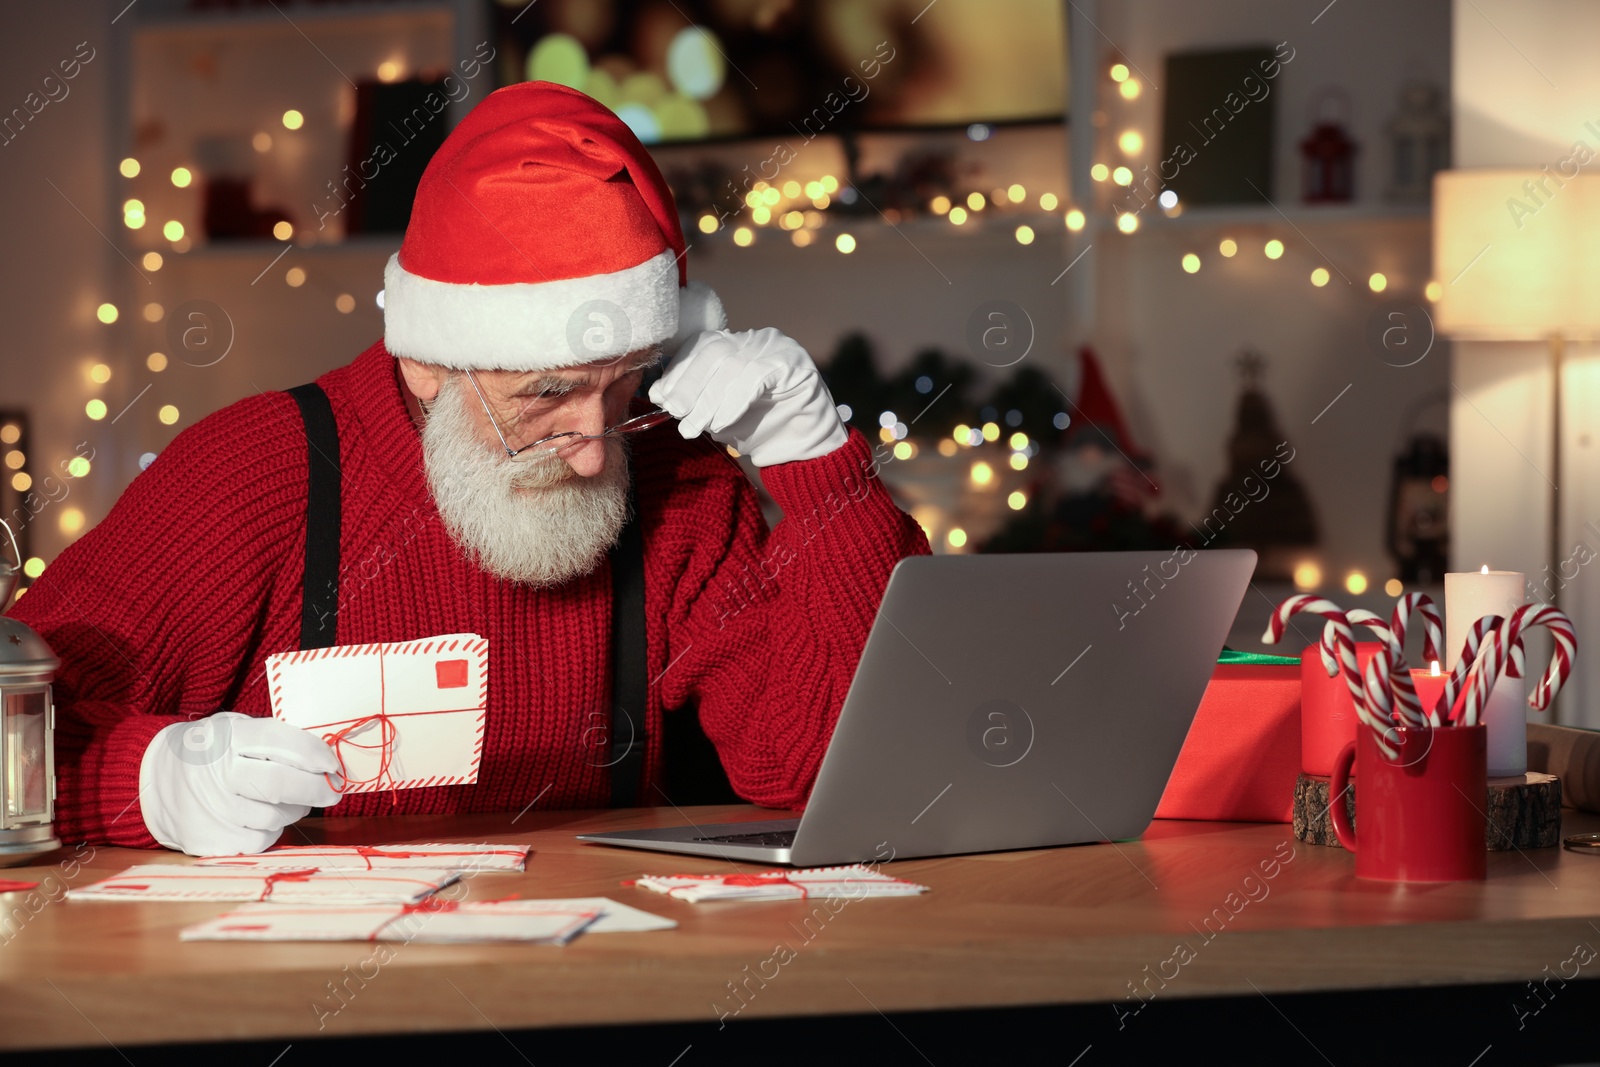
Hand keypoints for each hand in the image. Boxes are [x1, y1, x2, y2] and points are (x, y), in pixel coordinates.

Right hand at [139, 711, 343, 855]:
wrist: (155, 783)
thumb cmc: (210, 753)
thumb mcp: (234, 730)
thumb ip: (273, 740)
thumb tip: (324, 758)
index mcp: (225, 738)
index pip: (280, 743)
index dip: (315, 754)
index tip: (332, 764)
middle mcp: (215, 774)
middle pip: (280, 784)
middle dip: (316, 788)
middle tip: (333, 790)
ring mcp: (212, 811)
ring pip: (276, 816)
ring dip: (294, 809)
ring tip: (286, 799)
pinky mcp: (211, 841)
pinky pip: (261, 840)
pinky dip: (271, 829)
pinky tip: (259, 817)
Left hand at [648, 327, 848, 466]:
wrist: (804, 452)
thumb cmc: (760, 431)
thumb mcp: (718, 414)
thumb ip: (695, 400)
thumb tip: (660, 395)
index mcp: (737, 345)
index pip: (700, 346)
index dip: (678, 370)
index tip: (659, 396)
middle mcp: (756, 340)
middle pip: (712, 352)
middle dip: (688, 384)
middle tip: (675, 414)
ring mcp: (777, 348)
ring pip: (732, 365)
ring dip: (708, 399)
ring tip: (696, 427)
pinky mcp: (794, 363)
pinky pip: (756, 377)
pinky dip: (734, 402)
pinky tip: (722, 423)